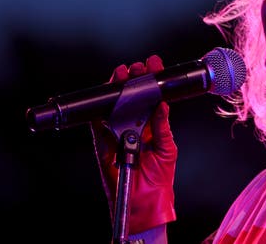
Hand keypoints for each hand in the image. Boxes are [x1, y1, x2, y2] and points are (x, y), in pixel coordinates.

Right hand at [90, 55, 176, 233]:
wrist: (144, 202)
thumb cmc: (159, 177)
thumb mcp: (167, 148)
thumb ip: (162, 126)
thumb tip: (162, 103)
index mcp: (152, 124)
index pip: (151, 96)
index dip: (152, 79)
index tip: (154, 63)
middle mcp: (134, 124)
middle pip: (131, 95)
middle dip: (134, 77)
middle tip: (138, 67)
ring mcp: (117, 131)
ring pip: (113, 103)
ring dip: (117, 87)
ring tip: (123, 73)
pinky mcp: (102, 142)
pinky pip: (97, 121)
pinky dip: (100, 108)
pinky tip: (107, 94)